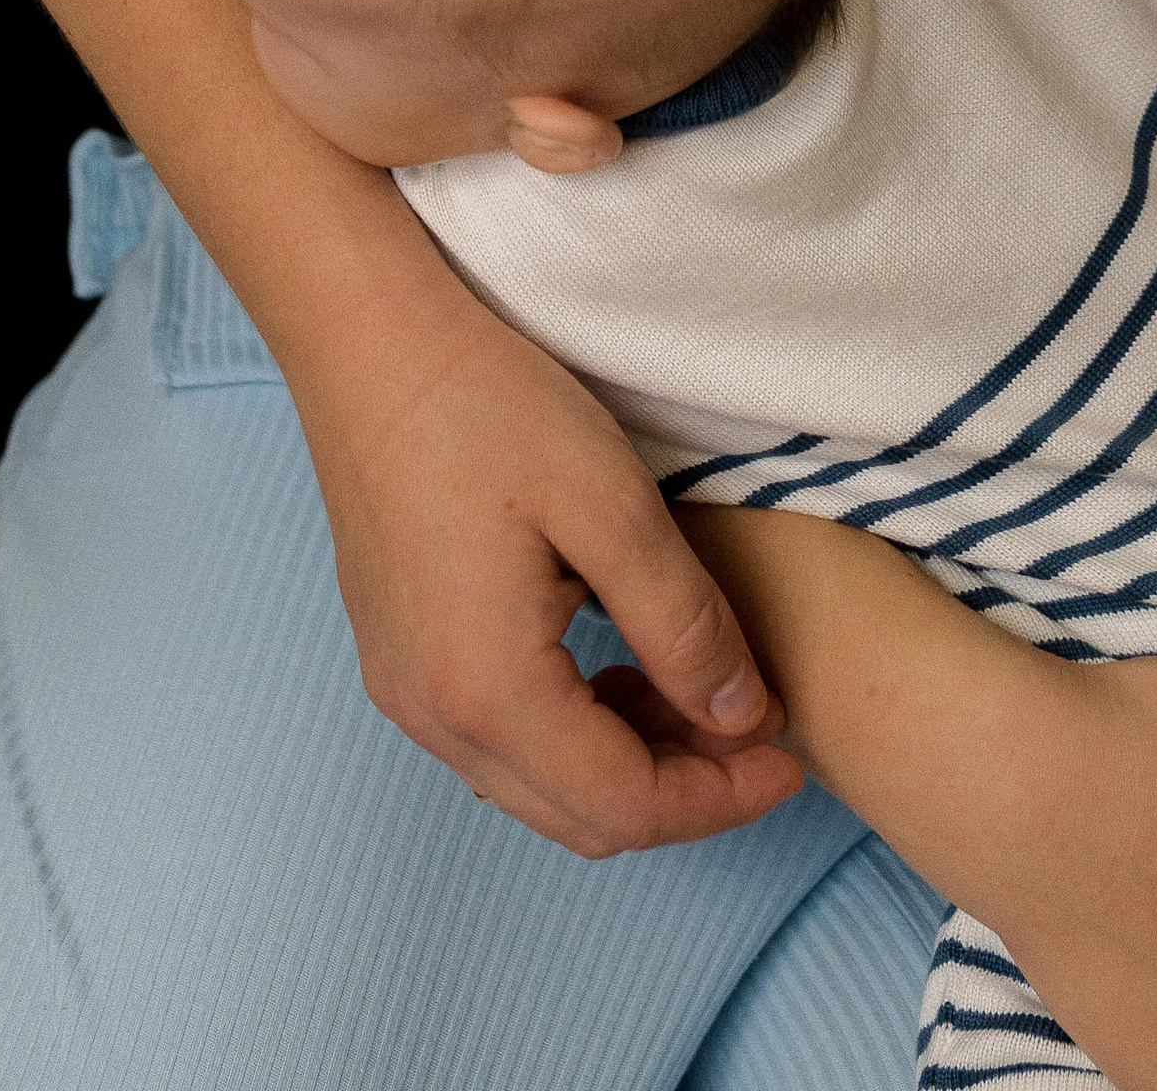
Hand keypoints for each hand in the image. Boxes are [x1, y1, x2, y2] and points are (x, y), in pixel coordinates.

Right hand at [291, 296, 802, 856]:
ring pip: (538, 788)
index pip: (627, 806)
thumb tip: (744, 718)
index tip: (790, 756)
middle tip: (755, 726)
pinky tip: (615, 666)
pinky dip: (572, 733)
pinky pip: (497, 742)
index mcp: (488, 689)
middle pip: (582, 817)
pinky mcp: (397, 658)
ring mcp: (405, 689)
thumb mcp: (613, 504)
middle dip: (684, 791)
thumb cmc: (485, 404)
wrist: (366, 340)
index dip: (723, 797)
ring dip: (628, 764)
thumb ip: (684, 625)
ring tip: (697, 691)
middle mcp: (434, 715)